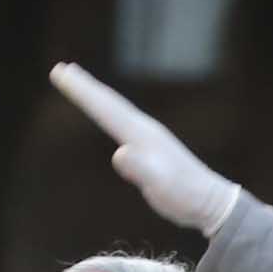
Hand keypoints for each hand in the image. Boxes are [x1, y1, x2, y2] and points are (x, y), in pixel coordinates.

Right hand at [50, 63, 239, 232]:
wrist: (211, 202)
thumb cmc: (185, 196)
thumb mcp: (161, 186)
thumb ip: (142, 169)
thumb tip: (121, 154)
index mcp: (141, 134)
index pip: (105, 108)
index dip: (81, 92)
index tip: (60, 73)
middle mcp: (144, 129)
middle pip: (109, 102)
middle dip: (84, 86)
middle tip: (61, 69)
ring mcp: (148, 138)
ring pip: (116, 110)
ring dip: (96, 96)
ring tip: (79, 83)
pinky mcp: (150, 148)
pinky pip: (122, 123)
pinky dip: (109, 113)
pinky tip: (108, 116)